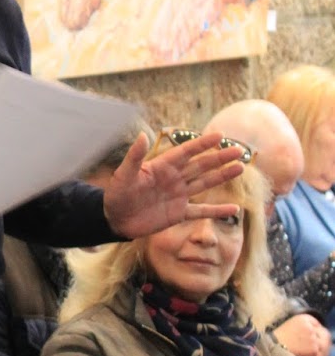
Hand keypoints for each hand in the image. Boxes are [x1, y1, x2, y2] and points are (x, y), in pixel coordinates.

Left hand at [102, 131, 243, 238]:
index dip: (202, 144)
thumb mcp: (124, 175)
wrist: (115, 220)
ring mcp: (178, 196)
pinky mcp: (178, 213)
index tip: (220, 136)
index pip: (186, 152)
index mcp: (162, 166)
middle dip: (220, 158)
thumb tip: (142, 136)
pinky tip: (234, 209)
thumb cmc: (116, 195)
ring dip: (222, 176)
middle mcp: (174, 179)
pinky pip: (201, 211)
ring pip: (205, 183)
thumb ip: (134, 157)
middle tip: (239, 150)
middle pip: (201, 165)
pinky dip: (217, 211)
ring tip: (240, 168)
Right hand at [274, 313, 331, 355]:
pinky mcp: (313, 349)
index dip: (313, 334)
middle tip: (307, 350)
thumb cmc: (276, 340)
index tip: (309, 340)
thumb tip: (314, 334)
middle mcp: (310, 326)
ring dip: (315, 352)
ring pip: (321, 346)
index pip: (316, 325)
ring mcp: (313, 338)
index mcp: (303, 318)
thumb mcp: (289, 327)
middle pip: (321, 335)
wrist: (270, 349)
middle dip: (316, 343)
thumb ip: (303, 328)